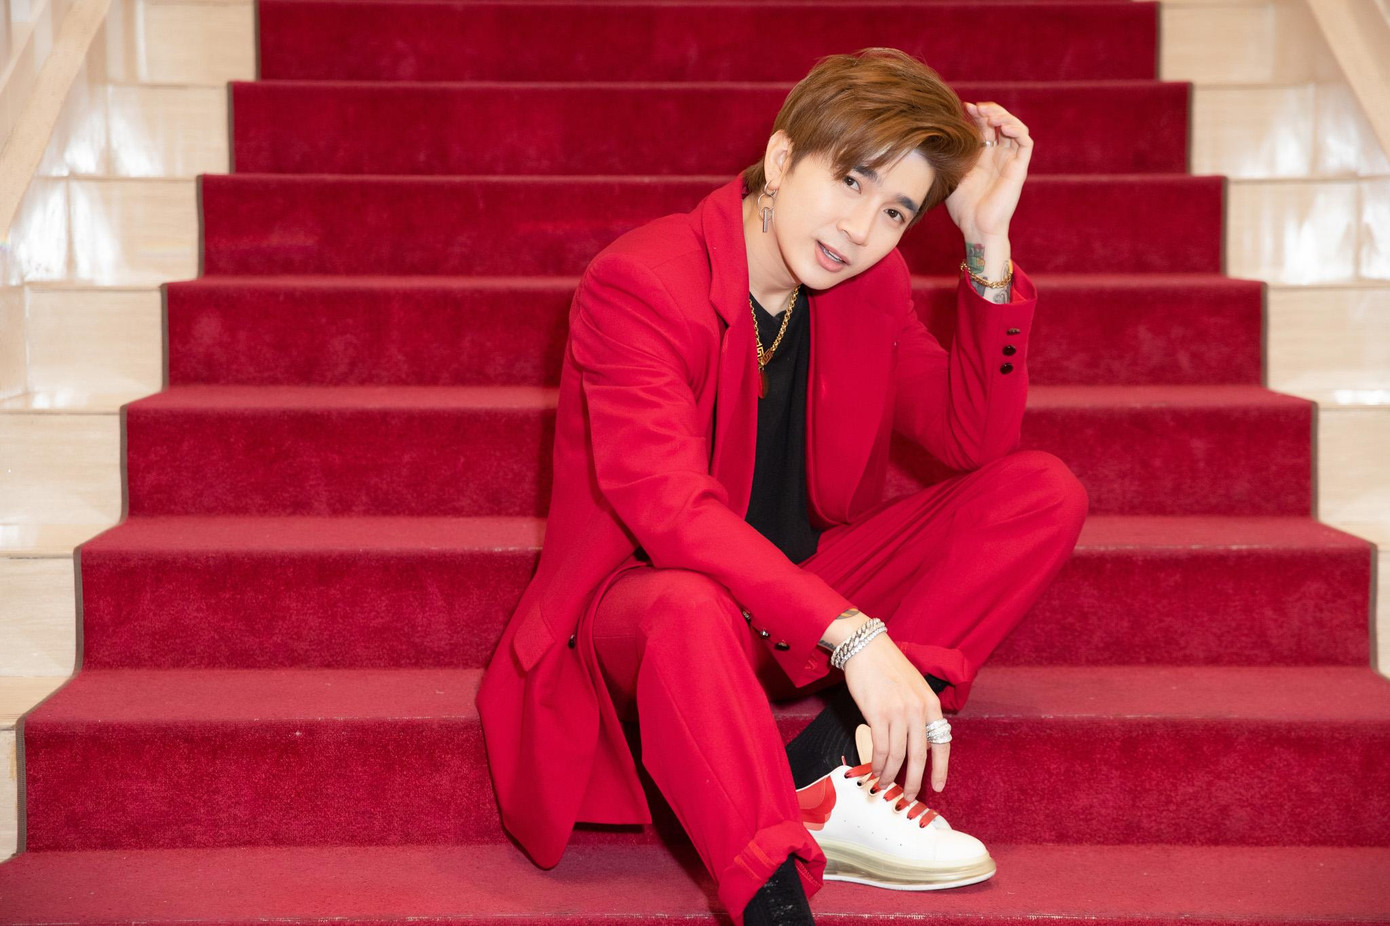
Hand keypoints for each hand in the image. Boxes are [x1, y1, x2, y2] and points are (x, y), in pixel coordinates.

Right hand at [840, 631, 948, 802]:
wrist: (866, 648)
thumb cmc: (887, 668)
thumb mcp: (914, 688)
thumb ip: (918, 713)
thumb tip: (915, 744)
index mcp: (931, 704)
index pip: (941, 743)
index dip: (941, 769)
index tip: (938, 786)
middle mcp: (918, 710)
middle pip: (919, 756)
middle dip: (913, 781)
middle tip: (908, 796)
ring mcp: (898, 712)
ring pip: (898, 756)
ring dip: (891, 774)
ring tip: (884, 784)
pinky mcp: (877, 714)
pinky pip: (881, 748)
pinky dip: (878, 764)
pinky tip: (875, 770)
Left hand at [945, 101, 1033, 240]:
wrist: (975, 227)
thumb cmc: (962, 207)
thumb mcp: (953, 173)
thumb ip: (955, 153)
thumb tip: (945, 131)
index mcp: (983, 156)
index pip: (985, 126)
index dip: (977, 113)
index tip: (964, 107)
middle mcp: (999, 156)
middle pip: (1001, 123)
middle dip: (990, 111)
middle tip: (976, 108)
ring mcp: (1010, 161)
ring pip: (1015, 128)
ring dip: (1004, 116)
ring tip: (989, 115)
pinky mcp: (1019, 169)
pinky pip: (1025, 143)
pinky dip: (1017, 130)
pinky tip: (1002, 128)